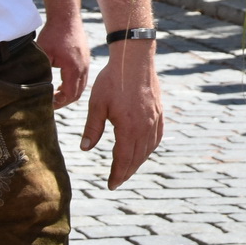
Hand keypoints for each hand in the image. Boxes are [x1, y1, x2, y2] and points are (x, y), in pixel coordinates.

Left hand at [35, 17, 89, 108]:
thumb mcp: (44, 54)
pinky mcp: (85, 59)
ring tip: (55, 95)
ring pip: (82, 86)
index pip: (69, 94)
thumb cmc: (54, 34)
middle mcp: (83, 67)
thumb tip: (38, 89)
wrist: (66, 17)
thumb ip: (43, 72)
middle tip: (50, 104)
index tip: (46, 104)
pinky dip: (73, 85)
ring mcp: (86, 63)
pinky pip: (82, 78)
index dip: (58, 102)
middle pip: (77, 93)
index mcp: (73, 68)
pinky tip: (61, 84)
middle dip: (64, 101)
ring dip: (69, 93)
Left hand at [80, 42, 163, 188]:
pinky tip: (145, 150)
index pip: (123, 158)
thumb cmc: (113, 80)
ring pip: (148, 149)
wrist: (135, 59)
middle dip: (127, 172)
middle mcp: (145, 126)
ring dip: (138, 162)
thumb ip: (92, 128)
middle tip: (117, 182)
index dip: (117, 174)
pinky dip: (150, 148)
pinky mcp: (159, 111)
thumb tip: (85, 149)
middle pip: (137, 157)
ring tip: (128, 169)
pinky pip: (157, 136)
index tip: (110, 185)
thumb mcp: (97, 105)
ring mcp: (154, 119)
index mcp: (129, 127)